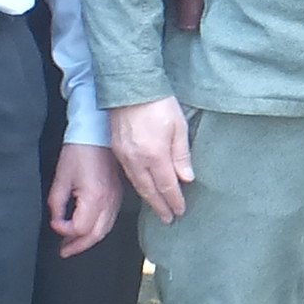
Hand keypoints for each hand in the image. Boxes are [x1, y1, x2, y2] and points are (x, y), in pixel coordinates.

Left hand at [48, 142, 121, 254]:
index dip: (64, 230)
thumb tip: (57, 221)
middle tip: (64, 251)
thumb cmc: (79, 151)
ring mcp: (116, 199)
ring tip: (73, 244)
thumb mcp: (61, 178)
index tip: (55, 223)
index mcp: (95, 197)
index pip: (80, 228)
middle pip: (96, 235)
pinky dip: (98, 229)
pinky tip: (86, 229)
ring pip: (105, 230)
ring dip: (88, 240)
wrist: (96, 133)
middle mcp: (109, 201)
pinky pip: (110, 220)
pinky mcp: (118, 195)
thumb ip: (56, 204)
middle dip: (78, 246)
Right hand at [109, 97, 194, 221]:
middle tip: (168, 218)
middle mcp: (137, 159)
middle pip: (150, 190)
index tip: (180, 211)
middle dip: (160, 206)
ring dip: (148, 198)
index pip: (167, 186)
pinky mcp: (117, 148)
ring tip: (157, 207)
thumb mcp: (179, 127)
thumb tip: (186, 178)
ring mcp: (125, 155)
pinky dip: (138, 184)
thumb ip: (182, 155)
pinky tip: (143, 186)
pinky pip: (128, 174)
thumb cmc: (158, 102)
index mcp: (155, 155)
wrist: (130, 86)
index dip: (174, 200)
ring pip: (137, 184)